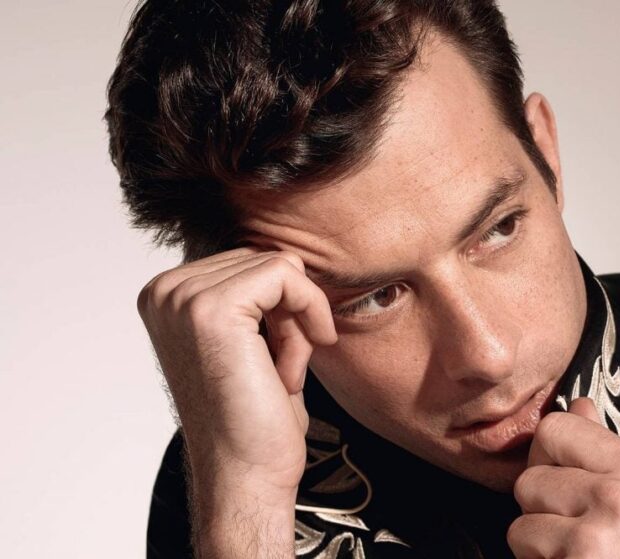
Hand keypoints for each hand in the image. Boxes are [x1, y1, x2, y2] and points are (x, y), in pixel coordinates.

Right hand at [137, 248, 336, 553]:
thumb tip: (287, 257)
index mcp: (166, 296)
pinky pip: (287, 275)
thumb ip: (256, 296)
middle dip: (290, 314)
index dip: (280, 310)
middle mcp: (164, 291)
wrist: (246, 475)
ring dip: (298, 323)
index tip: (273, 364)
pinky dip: (309, 314)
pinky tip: (292, 369)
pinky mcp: (212, 309)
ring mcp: (182, 298)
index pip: (250, 262)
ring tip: (279, 375)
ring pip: (281, 267)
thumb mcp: (250, 340)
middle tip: (280, 372)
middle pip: (265, 260)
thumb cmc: (255, 418)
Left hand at [508, 398, 619, 558]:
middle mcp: (613, 498)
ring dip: (540, 545)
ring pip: (521, 528)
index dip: (547, 454)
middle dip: (541, 507)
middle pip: (529, 481)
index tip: (558, 473)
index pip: (554, 429)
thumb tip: (578, 407)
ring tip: (575, 554)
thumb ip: (610, 450)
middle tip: (571, 527)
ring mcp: (589, 540)